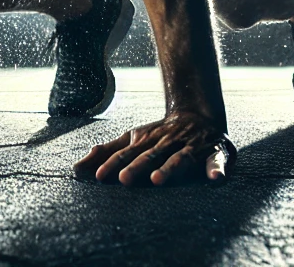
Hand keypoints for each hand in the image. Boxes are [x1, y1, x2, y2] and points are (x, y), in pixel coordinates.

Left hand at [73, 111, 234, 185]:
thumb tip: (76, 169)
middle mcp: (167, 144)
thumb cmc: (160, 135)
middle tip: (124, 179)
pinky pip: (218, 161)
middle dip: (137, 167)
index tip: (98, 176)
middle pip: (150, 156)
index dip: (114, 163)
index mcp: (148, 141)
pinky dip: (217, 170)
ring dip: (169, 169)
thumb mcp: (133, 138)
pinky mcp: (216, 153)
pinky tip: (215, 180)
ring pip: (180, 159)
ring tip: (158, 180)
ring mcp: (191, 148)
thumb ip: (108, 152)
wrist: (198, 114)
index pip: (128, 153)